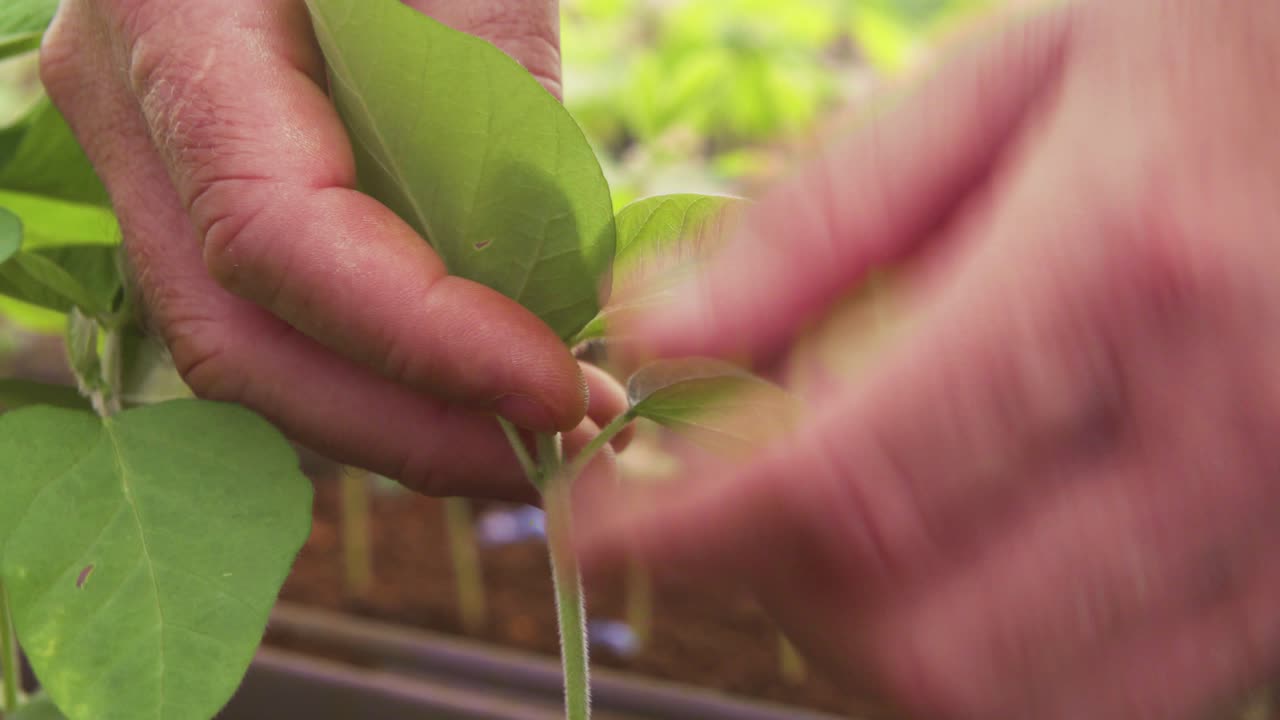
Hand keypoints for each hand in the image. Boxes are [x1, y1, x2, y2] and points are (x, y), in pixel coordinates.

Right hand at [40, 0, 623, 499]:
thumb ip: (495, 89)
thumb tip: (546, 276)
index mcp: (173, 25)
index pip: (277, 237)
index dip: (422, 339)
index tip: (557, 388)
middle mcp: (126, 108)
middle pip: (241, 338)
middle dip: (405, 426)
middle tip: (548, 450)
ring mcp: (149, 154)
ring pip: (246, 348)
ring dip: (391, 418)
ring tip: (520, 434)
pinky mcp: (199, 182)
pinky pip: (272, 312)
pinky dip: (370, 373)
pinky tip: (464, 388)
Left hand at [579, 1, 1279, 716]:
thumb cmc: (1204, 55)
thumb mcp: (1009, 77)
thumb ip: (821, 220)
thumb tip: (654, 335)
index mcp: (1129, 269)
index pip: (846, 479)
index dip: (683, 529)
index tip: (593, 525)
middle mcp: (1229, 427)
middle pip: (923, 639)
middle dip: (772, 598)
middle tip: (723, 515)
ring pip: (1013, 705)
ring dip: (869, 646)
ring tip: (832, 534)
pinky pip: (1108, 700)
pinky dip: (984, 662)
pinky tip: (952, 558)